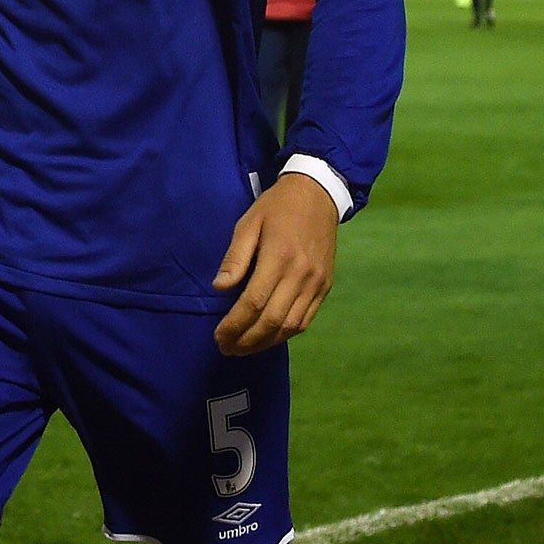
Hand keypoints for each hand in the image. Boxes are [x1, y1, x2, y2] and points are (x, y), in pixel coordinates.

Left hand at [212, 173, 339, 355]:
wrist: (317, 195)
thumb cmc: (275, 208)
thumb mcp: (247, 224)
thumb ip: (234, 258)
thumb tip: (220, 288)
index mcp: (279, 258)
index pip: (254, 302)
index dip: (234, 324)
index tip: (218, 336)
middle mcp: (301, 275)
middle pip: (273, 320)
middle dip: (247, 340)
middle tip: (226, 349)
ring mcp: (317, 283)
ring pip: (292, 325)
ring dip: (266, 342)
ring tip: (243, 348)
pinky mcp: (325, 286)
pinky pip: (306, 319)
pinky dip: (286, 333)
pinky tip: (268, 337)